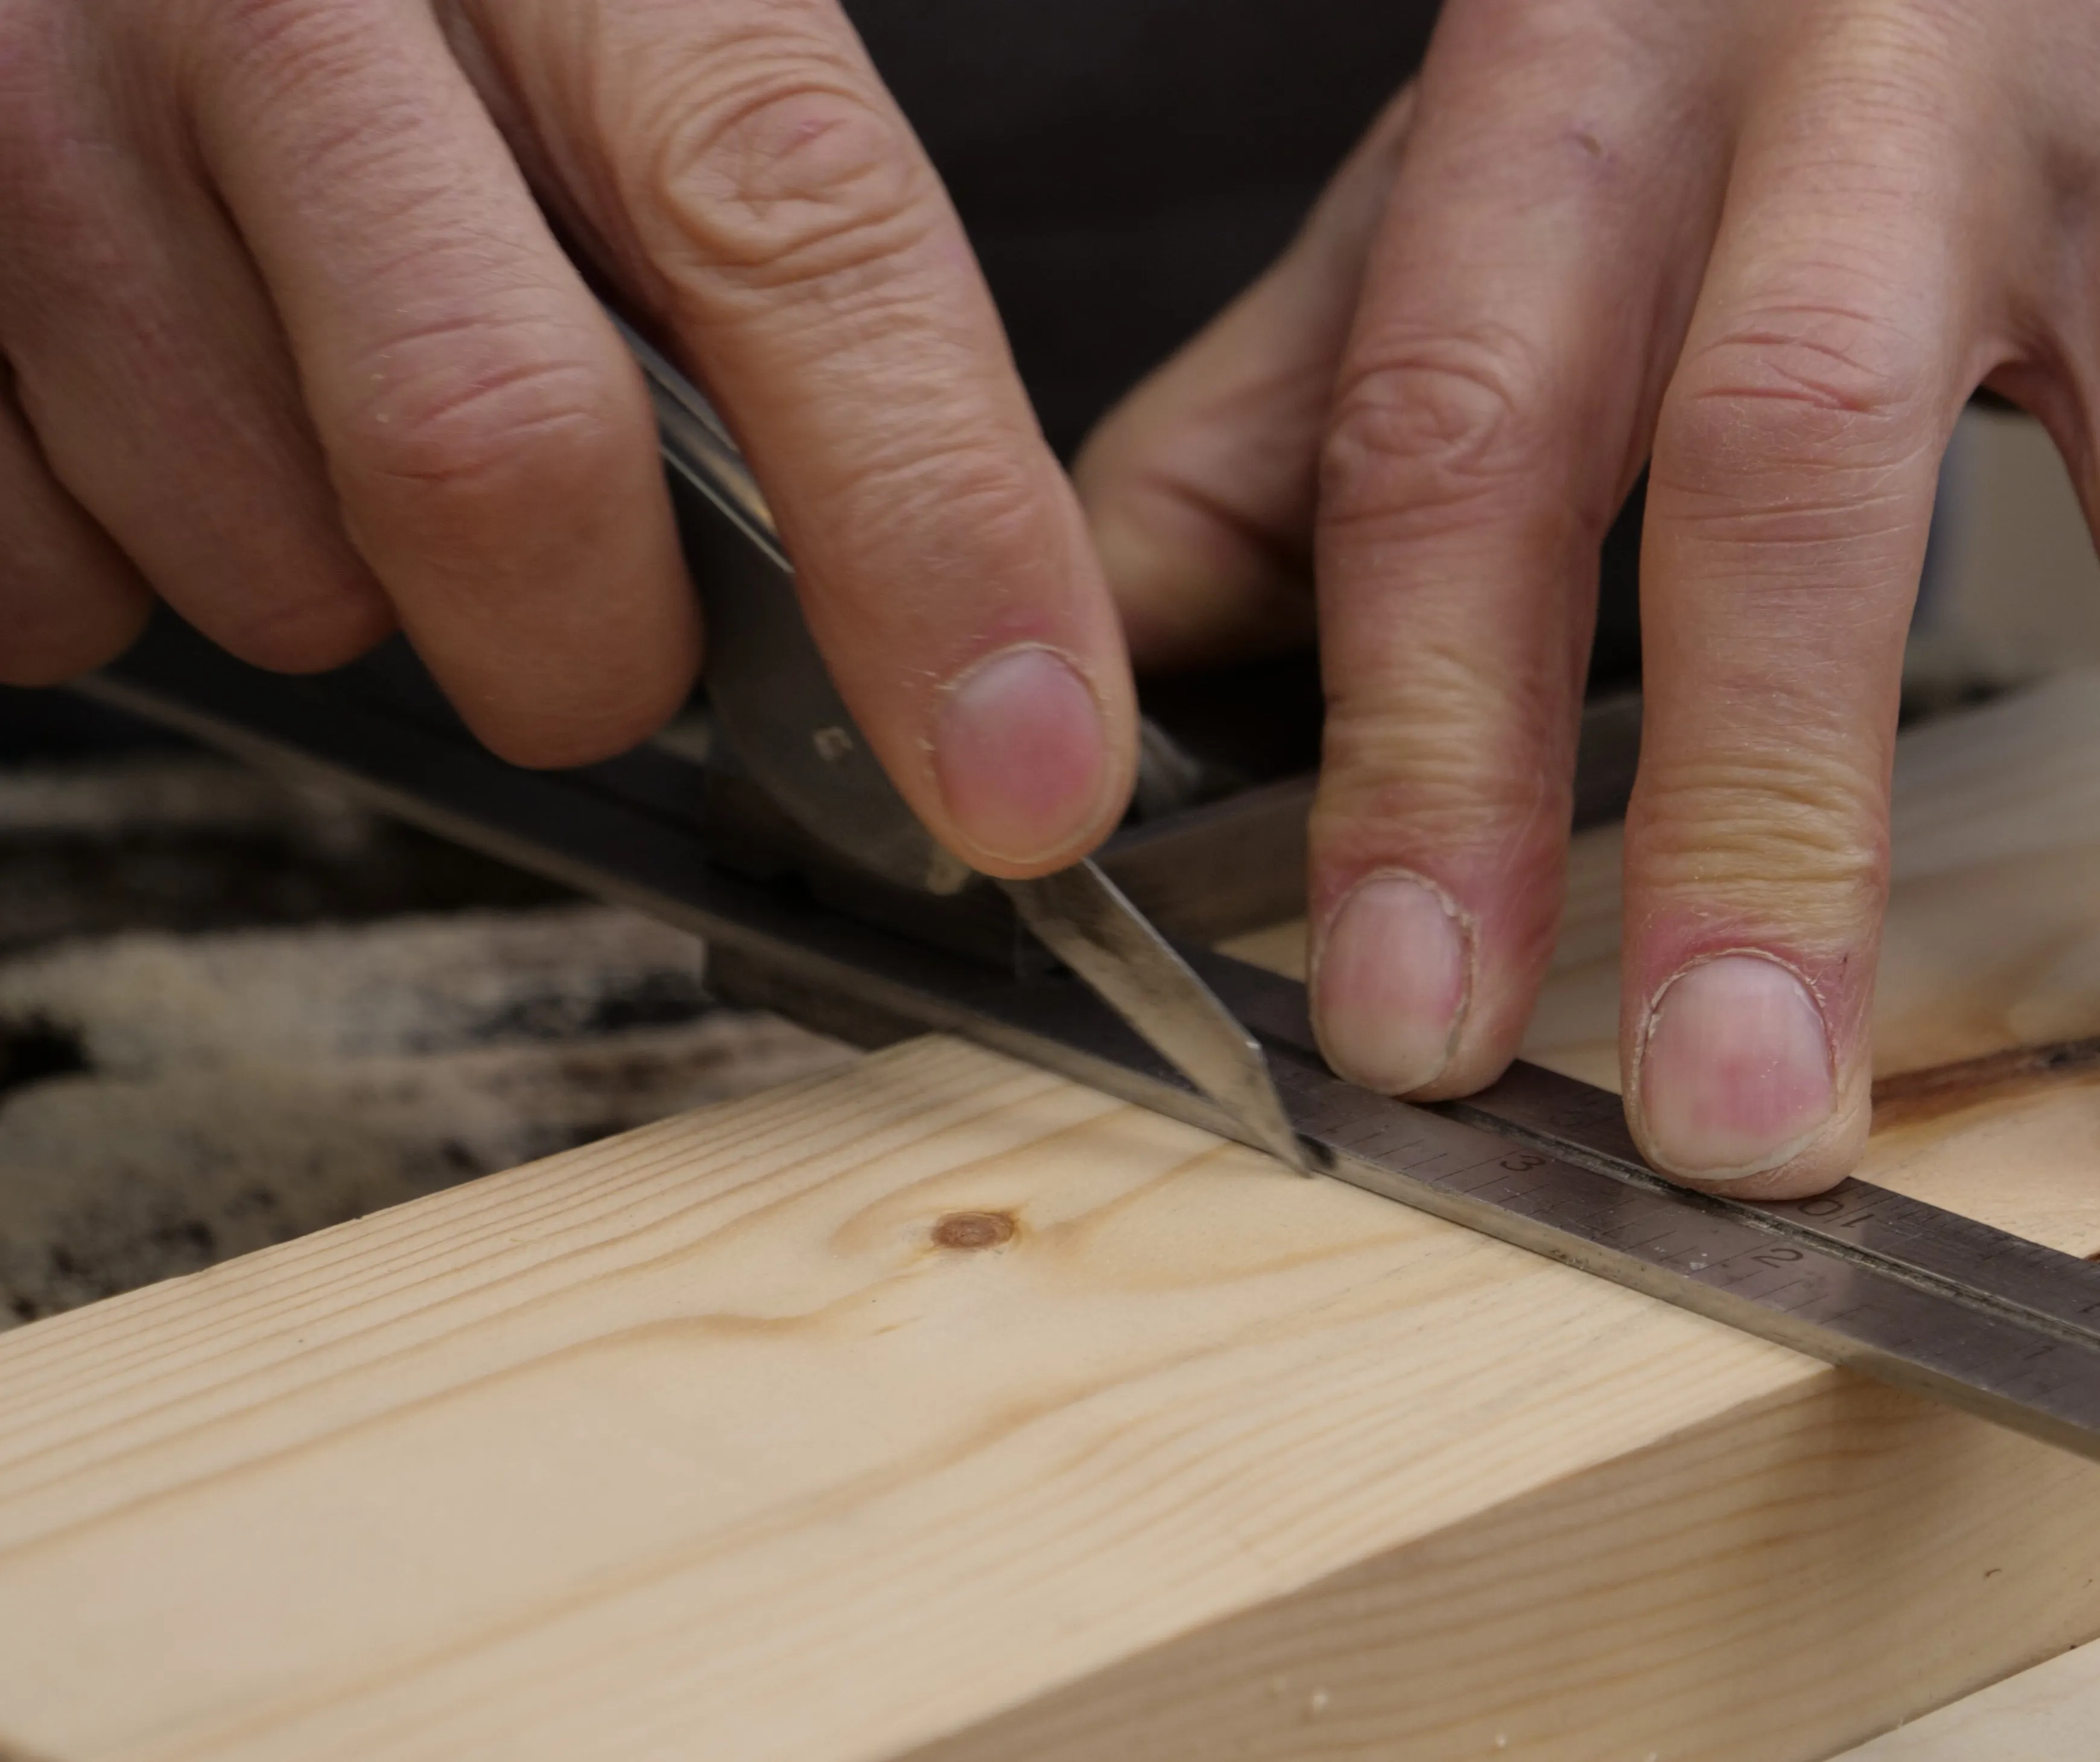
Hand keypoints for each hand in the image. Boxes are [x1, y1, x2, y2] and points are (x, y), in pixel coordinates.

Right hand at [0, 0, 1138, 875]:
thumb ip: (782, 282)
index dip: (932, 538)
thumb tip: (972, 651)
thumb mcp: (613, 42)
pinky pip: (50, 590)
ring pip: (266, 566)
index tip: (1023, 773)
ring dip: (341, 577)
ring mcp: (26, 122)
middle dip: (582, 637)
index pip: (798, 238)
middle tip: (588, 599)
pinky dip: (131, 565)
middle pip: (496, 466)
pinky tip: (150, 405)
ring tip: (309, 397)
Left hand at [1079, 0, 2099, 1316]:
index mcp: (1605, 73)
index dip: (1427, 736)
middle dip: (1774, 819)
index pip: (1464, 424)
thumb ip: (1328, 390)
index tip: (1415, 1026)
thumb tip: (1103, 661)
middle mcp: (1890, 72)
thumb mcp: (1530, 130)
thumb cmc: (1785, 15)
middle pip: (1808, 462)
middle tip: (1753, 1135)